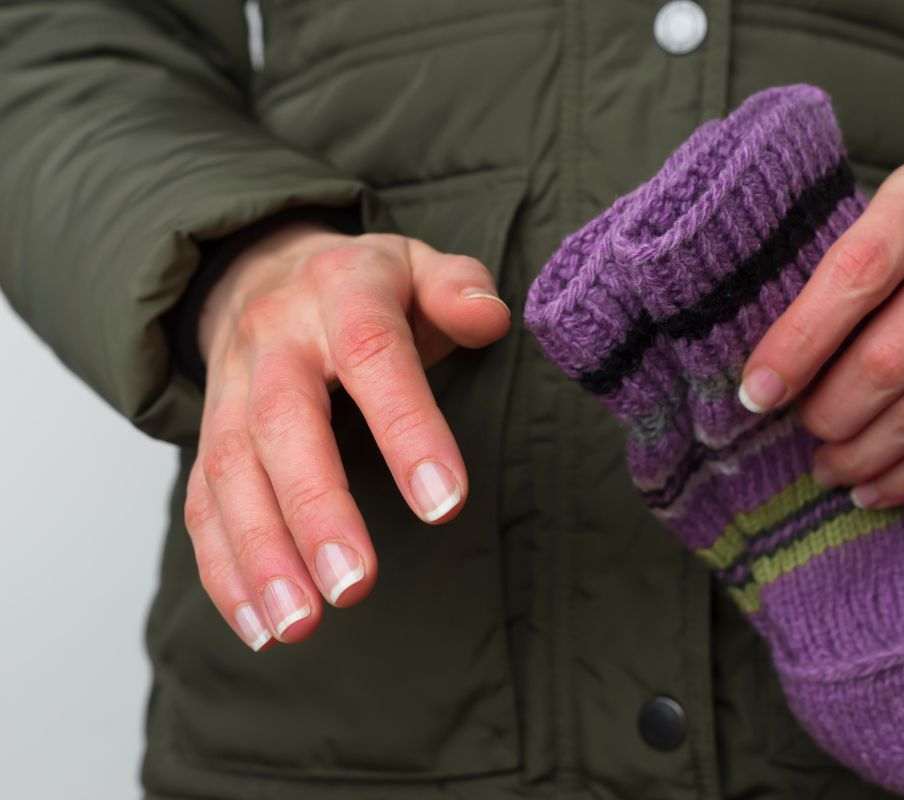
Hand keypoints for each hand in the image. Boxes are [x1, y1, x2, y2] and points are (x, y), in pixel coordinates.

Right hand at [184, 222, 510, 649]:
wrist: (264, 268)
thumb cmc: (369, 285)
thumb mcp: (420, 263)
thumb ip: (459, 287)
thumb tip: (488, 317)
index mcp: (342, 294)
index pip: (375, 356)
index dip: (407, 429)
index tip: (444, 505)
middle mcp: (275, 341)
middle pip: (283, 424)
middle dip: (316, 511)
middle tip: (353, 588)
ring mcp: (231, 390)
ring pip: (231, 473)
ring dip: (261, 556)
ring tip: (297, 626)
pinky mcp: (208, 436)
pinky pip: (202, 503)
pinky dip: (225, 569)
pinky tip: (259, 628)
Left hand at [738, 154, 903, 509]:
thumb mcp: (871, 235)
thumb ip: (823, 287)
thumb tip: (760, 382)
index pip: (858, 270)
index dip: (800, 342)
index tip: (757, 393)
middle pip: (892, 354)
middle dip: (831, 410)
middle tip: (802, 430)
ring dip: (865, 452)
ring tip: (827, 468)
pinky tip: (874, 488)